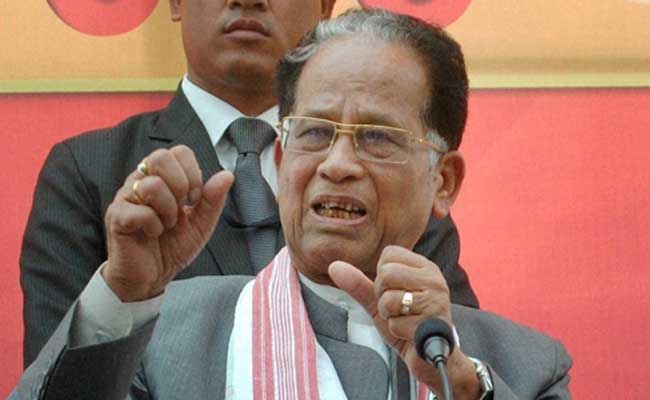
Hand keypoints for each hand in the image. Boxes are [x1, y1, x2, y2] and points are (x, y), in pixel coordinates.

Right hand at [103, 145, 233, 301]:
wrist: (150, 277)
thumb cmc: (171, 248)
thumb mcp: (201, 224)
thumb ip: (213, 200)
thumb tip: (227, 175)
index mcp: (162, 178)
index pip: (179, 151)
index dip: (193, 173)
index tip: (194, 198)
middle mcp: (141, 181)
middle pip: (160, 157)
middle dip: (181, 185)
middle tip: (182, 208)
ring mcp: (126, 198)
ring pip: (151, 185)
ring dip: (168, 210)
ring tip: (166, 225)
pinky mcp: (117, 217)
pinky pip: (139, 212)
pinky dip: (154, 226)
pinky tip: (153, 233)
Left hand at [329, 245, 479, 398]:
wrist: (430, 357)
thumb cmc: (407, 324)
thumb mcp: (379, 301)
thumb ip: (358, 283)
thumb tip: (333, 266)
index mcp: (424, 267)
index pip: (389, 254)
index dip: (381, 275)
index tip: (392, 291)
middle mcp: (434, 279)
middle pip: (387, 273)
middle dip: (382, 296)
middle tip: (396, 309)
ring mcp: (436, 300)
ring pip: (389, 299)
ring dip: (389, 316)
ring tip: (404, 321)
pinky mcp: (434, 323)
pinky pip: (396, 323)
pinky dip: (397, 332)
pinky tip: (410, 334)